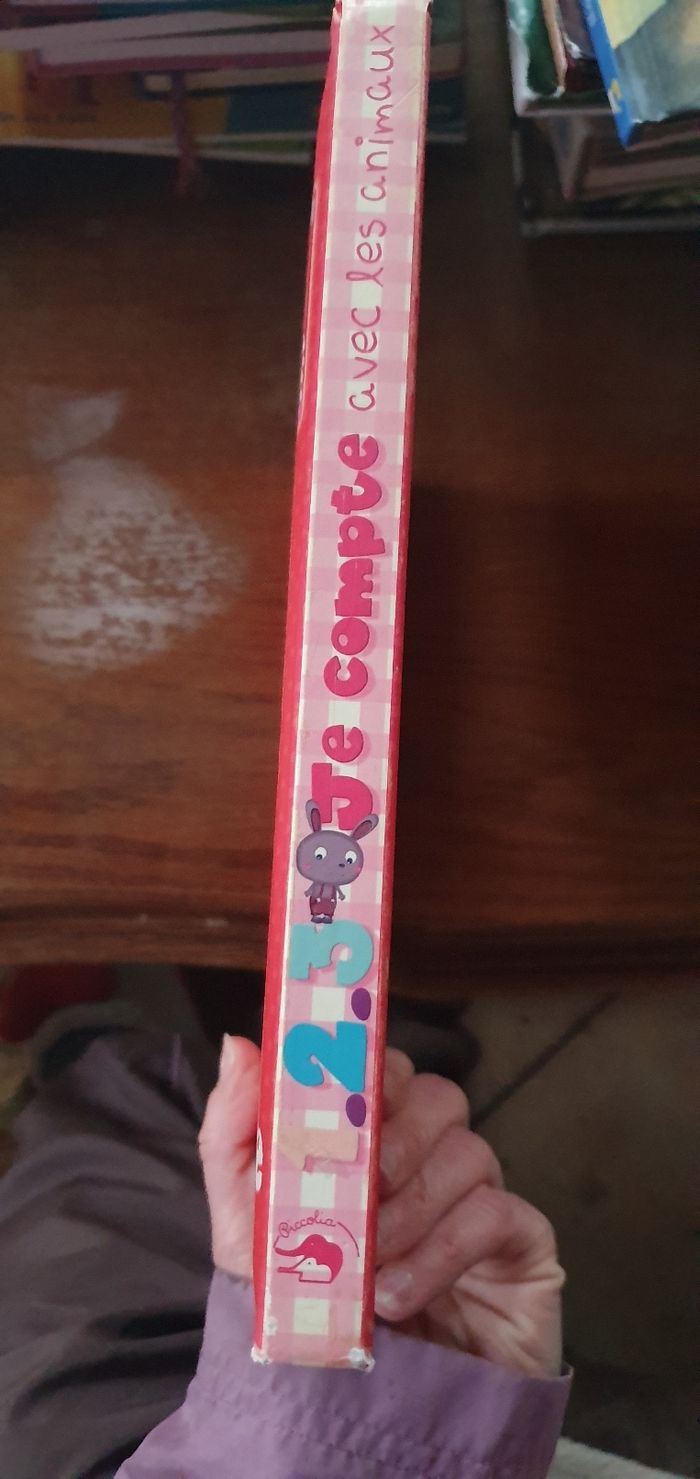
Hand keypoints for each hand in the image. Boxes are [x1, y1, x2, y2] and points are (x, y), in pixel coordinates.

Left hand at [199, 1036, 563, 1379]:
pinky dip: (442, 1250)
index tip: (344, 1096)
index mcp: (378, 1141)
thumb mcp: (248, 1231)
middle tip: (361, 1188)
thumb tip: (240, 1046)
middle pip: (439, 1096)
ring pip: (470, 1151)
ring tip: (370, 1270)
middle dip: (394, 1140)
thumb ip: (235, 1138)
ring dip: (410, 1209)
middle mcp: (435, 1161)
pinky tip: (400, 1294)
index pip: (388, 1071)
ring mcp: (483, 1201)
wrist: (366, 1425)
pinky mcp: (524, 1248)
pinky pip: (499, 1213)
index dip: (370, 1071)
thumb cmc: (309, 1318)